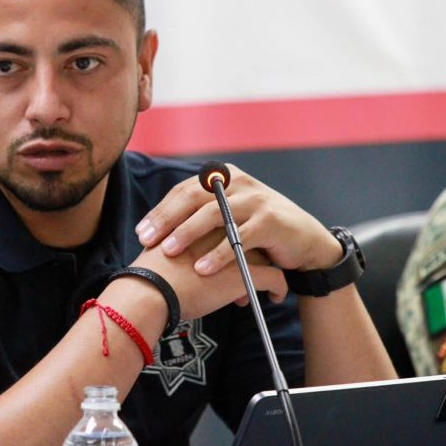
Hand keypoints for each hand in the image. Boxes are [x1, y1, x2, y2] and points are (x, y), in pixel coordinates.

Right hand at [129, 228, 286, 318]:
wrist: (152, 291)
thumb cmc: (151, 272)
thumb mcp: (161, 245)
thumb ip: (173, 239)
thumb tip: (171, 250)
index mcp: (204, 219)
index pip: (230, 223)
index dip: (231, 240)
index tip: (228, 254)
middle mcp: (225, 228)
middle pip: (248, 236)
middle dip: (247, 255)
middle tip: (242, 271)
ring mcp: (238, 249)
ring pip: (265, 257)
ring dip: (263, 271)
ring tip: (256, 288)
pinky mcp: (248, 272)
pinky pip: (275, 279)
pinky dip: (277, 288)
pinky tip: (275, 297)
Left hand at [135, 163, 342, 276]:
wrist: (304, 241)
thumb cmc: (257, 231)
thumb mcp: (228, 215)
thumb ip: (200, 215)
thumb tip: (159, 229)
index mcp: (223, 178)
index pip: (184, 191)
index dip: (161, 211)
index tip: (142, 232)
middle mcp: (238, 183)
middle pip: (194, 198)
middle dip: (167, 220)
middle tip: (148, 240)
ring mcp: (255, 200)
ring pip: (213, 215)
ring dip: (188, 234)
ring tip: (169, 252)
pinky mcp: (270, 221)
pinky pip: (238, 237)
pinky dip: (218, 254)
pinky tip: (202, 268)